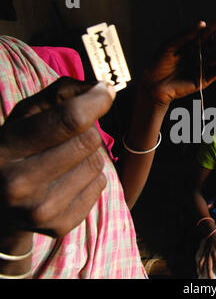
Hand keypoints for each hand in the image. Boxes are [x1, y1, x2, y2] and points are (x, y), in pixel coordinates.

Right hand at [0, 77, 114, 238]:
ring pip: (97, 163)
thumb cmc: (15, 150)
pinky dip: (91, 177)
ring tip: (64, 160)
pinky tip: (67, 180)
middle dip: (86, 130)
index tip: (106, 91)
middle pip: (89, 140)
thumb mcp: (24, 118)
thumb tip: (101, 88)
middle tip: (69, 135)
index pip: (68, 120)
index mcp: (5, 149)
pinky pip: (100, 185)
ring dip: (89, 155)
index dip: (95, 101)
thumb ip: (58, 95)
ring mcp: (40, 209)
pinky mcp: (59, 225)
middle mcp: (19, 183)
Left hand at [143, 15, 215, 106]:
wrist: (152, 84)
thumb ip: (185, 35)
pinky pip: (215, 73)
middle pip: (213, 44)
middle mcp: (198, 56)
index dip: (214, 26)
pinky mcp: (203, 81)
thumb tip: (201, 24)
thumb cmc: (158, 63)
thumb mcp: (170, 45)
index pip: (205, 34)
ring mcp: (201, 68)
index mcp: (191, 45)